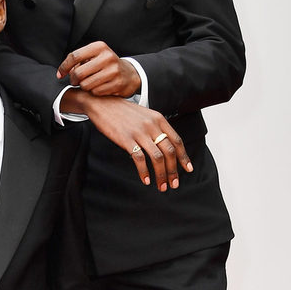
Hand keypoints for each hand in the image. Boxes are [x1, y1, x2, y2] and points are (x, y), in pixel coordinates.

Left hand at [59, 42, 140, 97]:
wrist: (129, 74)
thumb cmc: (106, 65)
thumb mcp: (94, 56)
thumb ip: (78, 60)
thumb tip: (63, 71)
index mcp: (99, 47)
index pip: (75, 56)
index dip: (64, 67)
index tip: (60, 74)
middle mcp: (107, 57)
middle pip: (79, 73)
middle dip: (73, 79)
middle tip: (75, 81)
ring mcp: (113, 71)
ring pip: (86, 85)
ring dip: (84, 86)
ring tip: (89, 83)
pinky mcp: (117, 83)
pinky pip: (95, 92)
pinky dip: (94, 92)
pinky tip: (99, 87)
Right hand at [70, 91, 191, 189]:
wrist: (102, 103)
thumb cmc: (123, 112)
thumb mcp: (145, 115)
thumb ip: (156, 128)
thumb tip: (165, 145)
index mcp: (159, 119)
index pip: (177, 141)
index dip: (184, 157)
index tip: (188, 170)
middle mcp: (152, 126)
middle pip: (170, 151)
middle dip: (174, 171)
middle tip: (174, 184)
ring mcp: (139, 132)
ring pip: (157, 157)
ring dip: (161, 174)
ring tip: (161, 186)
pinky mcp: (126, 139)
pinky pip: (139, 158)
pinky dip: (144, 172)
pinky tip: (146, 180)